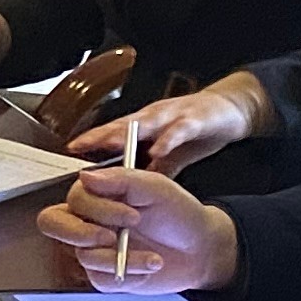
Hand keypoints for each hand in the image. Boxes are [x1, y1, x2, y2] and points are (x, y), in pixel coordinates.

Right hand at [36, 165, 237, 291]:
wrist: (201, 248)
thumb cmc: (178, 213)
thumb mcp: (154, 187)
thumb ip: (120, 179)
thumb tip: (85, 176)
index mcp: (97, 194)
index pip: (74, 198)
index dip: (96, 207)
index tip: (131, 213)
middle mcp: (89, 220)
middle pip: (52, 224)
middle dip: (79, 233)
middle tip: (109, 237)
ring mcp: (95, 249)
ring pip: (83, 255)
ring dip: (121, 257)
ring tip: (153, 256)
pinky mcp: (105, 275)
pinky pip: (100, 278)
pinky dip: (129, 272)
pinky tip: (150, 265)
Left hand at [70, 75, 266, 172]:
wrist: (230, 110)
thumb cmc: (196, 129)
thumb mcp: (172, 152)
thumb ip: (153, 168)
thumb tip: (131, 190)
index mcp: (146, 126)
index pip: (113, 131)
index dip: (92, 140)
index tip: (70, 150)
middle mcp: (154, 117)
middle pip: (122, 125)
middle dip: (100, 135)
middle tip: (79, 146)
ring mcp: (174, 116)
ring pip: (146, 124)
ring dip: (127, 133)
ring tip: (108, 144)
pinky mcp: (196, 120)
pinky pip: (180, 130)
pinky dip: (169, 140)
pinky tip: (159, 150)